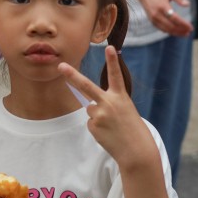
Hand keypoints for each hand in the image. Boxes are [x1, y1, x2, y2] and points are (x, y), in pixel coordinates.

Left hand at [59, 46, 157, 170]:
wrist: (136, 151)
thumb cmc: (133, 129)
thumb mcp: (125, 110)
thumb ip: (109, 103)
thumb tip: (90, 106)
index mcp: (121, 96)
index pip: (116, 75)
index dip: (112, 61)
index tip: (109, 47)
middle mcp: (108, 103)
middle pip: (86, 86)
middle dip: (72, 75)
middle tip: (60, 66)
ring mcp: (99, 114)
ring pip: (91, 109)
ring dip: (99, 116)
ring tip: (112, 126)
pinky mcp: (93, 126)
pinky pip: (91, 122)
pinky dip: (98, 127)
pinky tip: (108, 133)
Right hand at [137, 0, 192, 36]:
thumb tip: (188, 4)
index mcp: (162, 6)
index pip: (175, 18)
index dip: (183, 24)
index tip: (191, 27)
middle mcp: (157, 14)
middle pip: (171, 26)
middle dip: (181, 30)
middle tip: (189, 31)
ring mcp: (153, 19)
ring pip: (167, 30)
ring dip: (176, 33)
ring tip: (185, 33)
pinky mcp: (152, 21)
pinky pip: (162, 29)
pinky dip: (170, 32)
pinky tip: (176, 32)